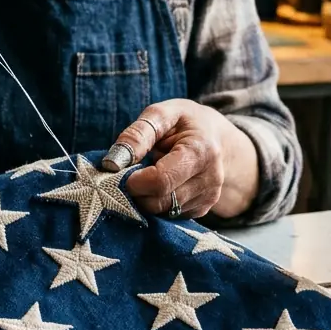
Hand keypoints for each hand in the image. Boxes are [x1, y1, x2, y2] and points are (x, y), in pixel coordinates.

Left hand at [102, 99, 259, 220]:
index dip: (134, 181)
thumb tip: (113, 162)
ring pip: (163, 211)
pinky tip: (161, 185)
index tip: (122, 170)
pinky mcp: (203, 209)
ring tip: (148, 175)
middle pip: (160, 201)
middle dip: (137, 191)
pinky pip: (169, 215)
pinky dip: (157, 202)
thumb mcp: (162, 114)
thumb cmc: (185, 122)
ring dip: (146, 198)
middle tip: (130, 173)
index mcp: (200, 152)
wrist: (217, 137)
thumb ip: (137, 135)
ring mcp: (208, 198)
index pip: (161, 181)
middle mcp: (210, 179)